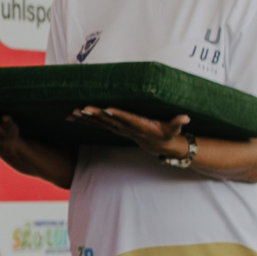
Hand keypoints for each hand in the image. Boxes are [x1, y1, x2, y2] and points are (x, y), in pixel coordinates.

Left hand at [68, 106, 191, 158]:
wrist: (156, 146)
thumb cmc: (166, 134)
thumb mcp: (173, 130)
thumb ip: (178, 123)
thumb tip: (186, 117)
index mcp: (140, 126)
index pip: (128, 120)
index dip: (118, 115)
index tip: (108, 109)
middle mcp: (126, 128)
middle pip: (110, 121)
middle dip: (96, 115)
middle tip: (84, 109)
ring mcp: (117, 129)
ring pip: (99, 123)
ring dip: (86, 118)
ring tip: (73, 112)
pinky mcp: (112, 128)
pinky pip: (96, 124)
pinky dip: (83, 121)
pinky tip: (70, 116)